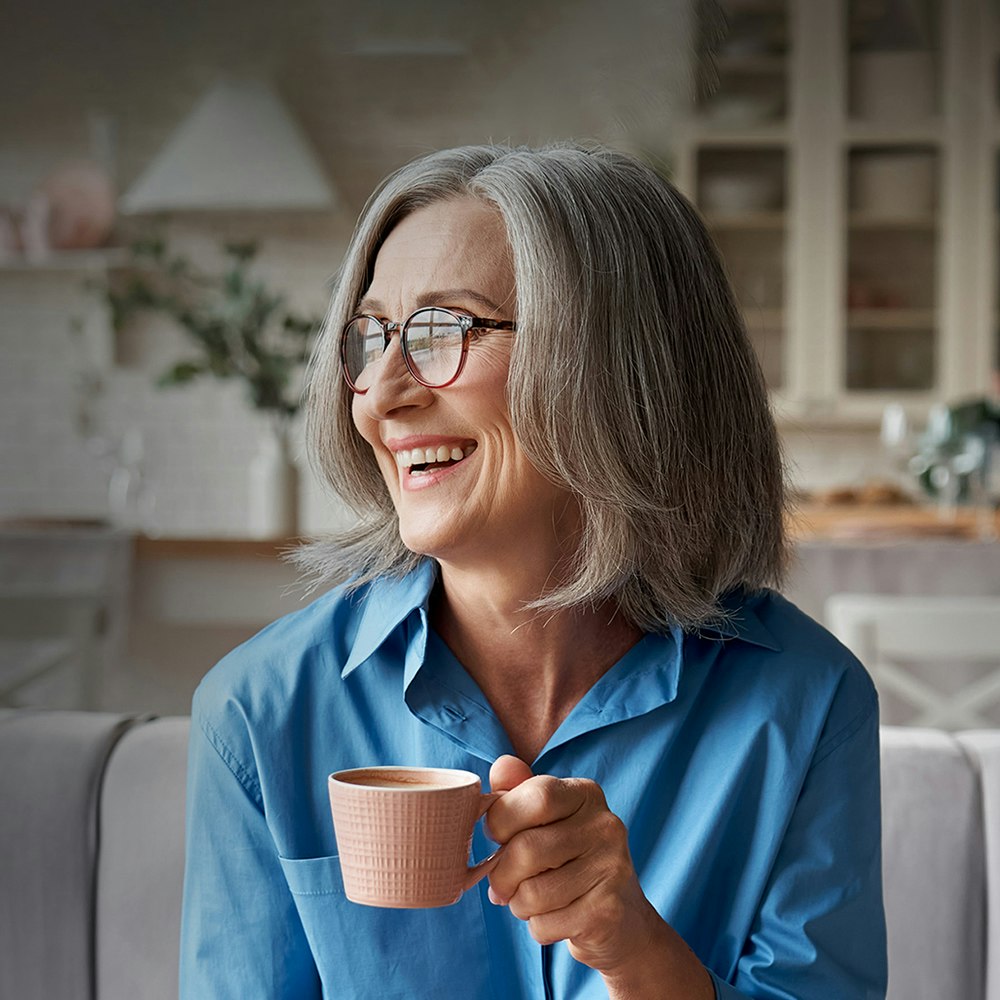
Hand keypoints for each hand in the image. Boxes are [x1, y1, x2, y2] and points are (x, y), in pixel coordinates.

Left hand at [484, 756, 681, 982]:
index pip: (536, 796)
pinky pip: (544, 924)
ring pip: (531, 893)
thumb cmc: (570, 862)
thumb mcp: (546, 821)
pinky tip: (556, 918)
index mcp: (587, 794)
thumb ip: (519, 791)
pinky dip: (537, 927)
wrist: (622, 921)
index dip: (501, 820)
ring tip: (533, 900)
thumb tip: (501, 766)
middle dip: (501, 874)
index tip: (498, 836)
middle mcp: (606, 825)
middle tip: (505, 883)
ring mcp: (611, 868)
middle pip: (526, 848)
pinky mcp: (607, 912)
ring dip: (519, 904)